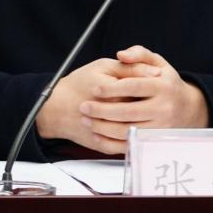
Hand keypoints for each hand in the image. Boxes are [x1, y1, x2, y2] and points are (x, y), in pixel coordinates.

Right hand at [35, 55, 159, 153]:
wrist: (56, 107)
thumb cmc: (79, 84)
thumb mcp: (104, 66)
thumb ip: (131, 67)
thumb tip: (157, 72)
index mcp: (114, 92)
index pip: (144, 91)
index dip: (149, 86)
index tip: (147, 84)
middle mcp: (111, 115)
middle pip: (141, 111)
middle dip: (145, 104)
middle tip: (142, 98)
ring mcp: (107, 133)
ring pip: (135, 129)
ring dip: (140, 121)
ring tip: (138, 111)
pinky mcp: (104, 145)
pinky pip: (125, 145)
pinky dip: (130, 137)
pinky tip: (133, 126)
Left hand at [77, 45, 208, 150]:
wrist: (189, 109)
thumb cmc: (168, 84)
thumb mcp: (159, 63)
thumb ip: (140, 54)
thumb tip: (121, 54)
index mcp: (164, 87)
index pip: (135, 87)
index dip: (113, 89)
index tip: (95, 89)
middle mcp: (164, 108)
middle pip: (128, 112)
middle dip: (102, 110)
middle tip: (84, 107)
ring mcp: (160, 127)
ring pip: (127, 130)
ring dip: (103, 127)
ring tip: (87, 119)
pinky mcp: (154, 141)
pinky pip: (129, 144)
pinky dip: (111, 141)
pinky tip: (97, 134)